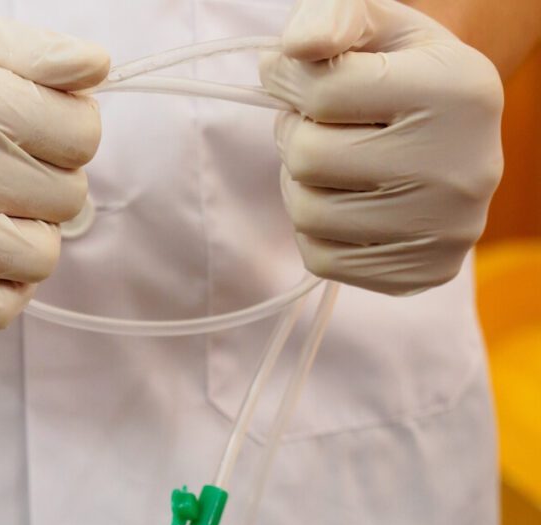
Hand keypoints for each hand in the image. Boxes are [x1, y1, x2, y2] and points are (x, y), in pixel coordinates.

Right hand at [0, 12, 108, 327]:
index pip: (79, 132)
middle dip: (48, 180)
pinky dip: (5, 286)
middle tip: (6, 169)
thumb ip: (36, 51)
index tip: (38, 129)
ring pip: (37, 257)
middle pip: (64, 196)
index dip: (72, 130)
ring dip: (30, 235)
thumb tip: (96, 66)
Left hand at [260, 0, 503, 294]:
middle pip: (309, 158)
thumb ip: (331, 15)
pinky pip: (320, 258)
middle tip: (319, 122)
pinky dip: (315, 228)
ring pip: (308, 214)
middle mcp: (464, 168)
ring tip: (332, 159)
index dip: (287, 79)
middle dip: (296, 133)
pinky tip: (345, 198)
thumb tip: (297, 48)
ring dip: (301, 183)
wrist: (447, 125)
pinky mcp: (423, 272)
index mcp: (458, 90)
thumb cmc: (395, 65)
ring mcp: (447, 229)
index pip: (323, 92)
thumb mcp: (372, 20)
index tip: (294, 72)